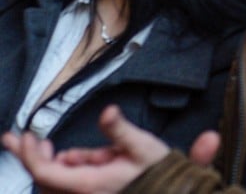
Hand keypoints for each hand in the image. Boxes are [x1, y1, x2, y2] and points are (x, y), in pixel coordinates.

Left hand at [1, 105, 170, 193]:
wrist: (171, 193)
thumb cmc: (157, 174)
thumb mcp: (142, 147)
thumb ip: (119, 130)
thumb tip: (107, 111)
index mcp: (88, 184)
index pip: (43, 172)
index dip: (28, 154)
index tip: (24, 136)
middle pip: (42, 179)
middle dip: (30, 157)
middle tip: (21, 139)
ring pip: (52, 184)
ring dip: (47, 164)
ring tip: (50, 146)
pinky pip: (66, 187)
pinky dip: (61, 171)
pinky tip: (71, 159)